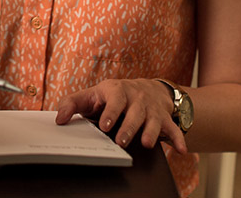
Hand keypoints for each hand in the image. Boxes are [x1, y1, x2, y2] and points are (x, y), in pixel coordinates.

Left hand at [55, 79, 187, 154]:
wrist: (146, 89)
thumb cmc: (112, 96)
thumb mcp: (91, 95)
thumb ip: (72, 104)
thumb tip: (59, 119)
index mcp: (116, 91)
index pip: (114, 99)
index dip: (110, 111)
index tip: (105, 125)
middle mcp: (136, 98)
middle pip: (134, 112)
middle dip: (128, 127)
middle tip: (121, 141)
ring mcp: (151, 109)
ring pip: (153, 120)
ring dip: (151, 132)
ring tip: (146, 144)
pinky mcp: (164, 119)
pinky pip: (173, 128)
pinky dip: (179, 139)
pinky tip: (181, 150)